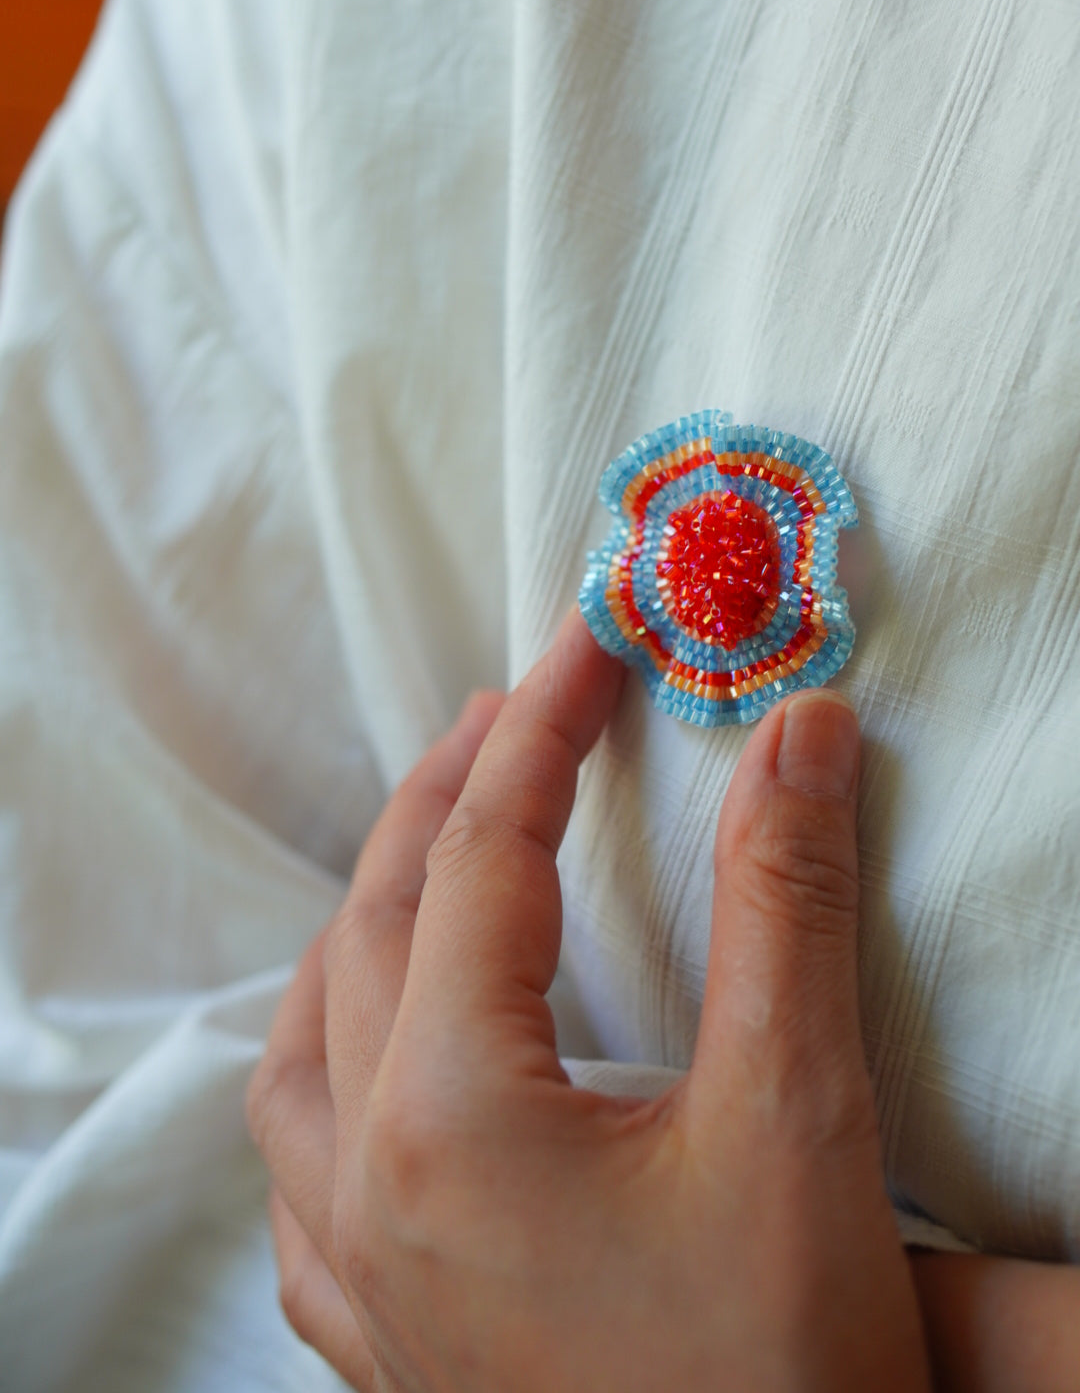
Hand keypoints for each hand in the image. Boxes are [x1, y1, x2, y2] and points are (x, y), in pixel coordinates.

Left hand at [247, 611, 930, 1391]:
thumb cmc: (775, 1373)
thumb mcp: (794, 1120)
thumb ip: (789, 905)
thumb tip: (803, 732)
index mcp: (449, 1115)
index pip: (485, 859)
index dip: (544, 730)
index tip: (590, 643)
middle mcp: (370, 1185)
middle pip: (374, 929)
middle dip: (446, 799)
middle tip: (516, 713)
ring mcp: (361, 1273)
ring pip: (302, 1048)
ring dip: (361, 927)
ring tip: (425, 858)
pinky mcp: (385, 1339)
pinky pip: (300, 1170)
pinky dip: (325, 1070)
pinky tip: (368, 1069)